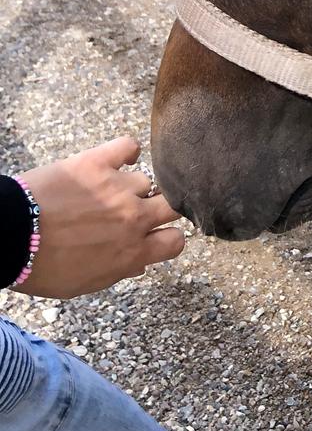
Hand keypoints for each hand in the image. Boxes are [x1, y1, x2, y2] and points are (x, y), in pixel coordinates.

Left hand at [18, 137, 184, 298]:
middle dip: (162, 209)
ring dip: (130, 187)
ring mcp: (118, 188)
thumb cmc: (42, 267)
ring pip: (144, 181)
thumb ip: (118, 271)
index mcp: (132, 252)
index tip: (155, 234)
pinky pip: (128, 147)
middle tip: (140, 211)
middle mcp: (134, 219)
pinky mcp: (99, 162)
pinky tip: (118, 159)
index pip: (176, 241)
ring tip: (106, 190)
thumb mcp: (84, 284)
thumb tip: (139, 263)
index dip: (168, 236)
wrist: (10, 237)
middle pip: (173, 207)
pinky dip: (127, 152)